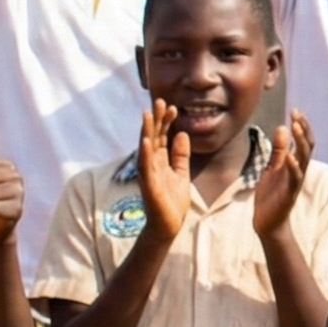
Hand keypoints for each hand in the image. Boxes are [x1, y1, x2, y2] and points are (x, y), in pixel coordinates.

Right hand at [137, 96, 193, 239]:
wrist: (168, 225)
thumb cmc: (172, 200)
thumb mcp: (181, 172)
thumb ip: (180, 154)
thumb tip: (182, 133)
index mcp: (159, 160)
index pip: (161, 136)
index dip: (166, 122)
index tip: (174, 107)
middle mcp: (151, 164)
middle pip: (153, 137)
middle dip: (156, 120)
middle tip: (160, 101)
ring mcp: (148, 173)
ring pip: (146, 148)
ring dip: (146, 131)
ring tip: (148, 114)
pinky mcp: (149, 184)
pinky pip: (146, 167)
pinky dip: (145, 153)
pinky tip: (146, 141)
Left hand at [252, 112, 312, 236]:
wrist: (267, 222)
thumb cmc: (270, 196)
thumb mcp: (272, 168)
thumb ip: (278, 150)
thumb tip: (282, 127)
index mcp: (295, 163)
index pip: (303, 140)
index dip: (301, 125)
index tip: (295, 110)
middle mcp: (299, 170)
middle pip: (308, 145)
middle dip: (303, 128)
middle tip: (296, 113)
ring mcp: (295, 181)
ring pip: (304, 158)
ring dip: (301, 141)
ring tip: (295, 126)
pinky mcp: (289, 193)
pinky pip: (295, 177)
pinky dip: (293, 166)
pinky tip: (289, 156)